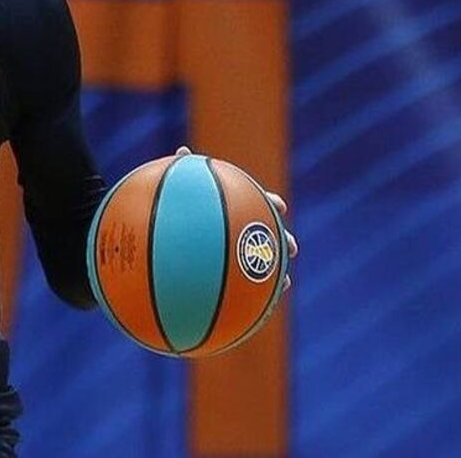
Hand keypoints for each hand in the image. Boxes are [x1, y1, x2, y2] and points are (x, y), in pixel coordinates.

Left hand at [174, 146, 298, 291]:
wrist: (169, 244)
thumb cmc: (175, 213)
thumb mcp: (177, 192)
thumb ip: (183, 172)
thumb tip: (182, 151)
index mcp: (237, 208)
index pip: (260, 202)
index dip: (270, 203)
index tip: (278, 206)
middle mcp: (242, 232)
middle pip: (270, 236)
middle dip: (284, 242)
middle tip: (291, 247)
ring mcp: (238, 255)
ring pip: (264, 266)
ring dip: (277, 275)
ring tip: (284, 284)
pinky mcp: (230, 276)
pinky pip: (245, 289)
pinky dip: (253, 298)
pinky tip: (257, 309)